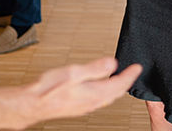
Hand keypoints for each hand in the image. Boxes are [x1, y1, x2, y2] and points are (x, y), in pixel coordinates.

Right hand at [21, 58, 141, 125]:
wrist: (34, 104)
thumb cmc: (49, 89)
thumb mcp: (74, 72)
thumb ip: (95, 68)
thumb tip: (113, 63)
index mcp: (94, 93)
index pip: (119, 84)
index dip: (130, 75)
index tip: (137, 67)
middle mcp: (93, 102)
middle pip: (116, 92)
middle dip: (126, 82)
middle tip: (133, 72)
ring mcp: (86, 106)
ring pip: (108, 97)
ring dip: (117, 88)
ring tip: (121, 79)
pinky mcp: (79, 106)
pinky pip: (100, 100)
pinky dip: (107, 92)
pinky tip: (102, 88)